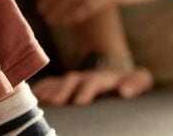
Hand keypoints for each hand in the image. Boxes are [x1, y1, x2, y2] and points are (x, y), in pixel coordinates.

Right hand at [32, 65, 153, 105]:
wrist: (114, 68)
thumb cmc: (130, 79)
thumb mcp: (140, 78)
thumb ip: (137, 82)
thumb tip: (124, 92)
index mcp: (105, 77)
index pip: (95, 80)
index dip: (87, 89)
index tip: (80, 101)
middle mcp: (86, 76)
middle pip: (73, 80)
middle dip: (64, 90)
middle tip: (57, 103)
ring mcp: (74, 78)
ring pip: (59, 82)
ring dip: (49, 92)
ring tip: (40, 103)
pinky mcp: (65, 83)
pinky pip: (49, 84)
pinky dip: (41, 89)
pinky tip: (31, 96)